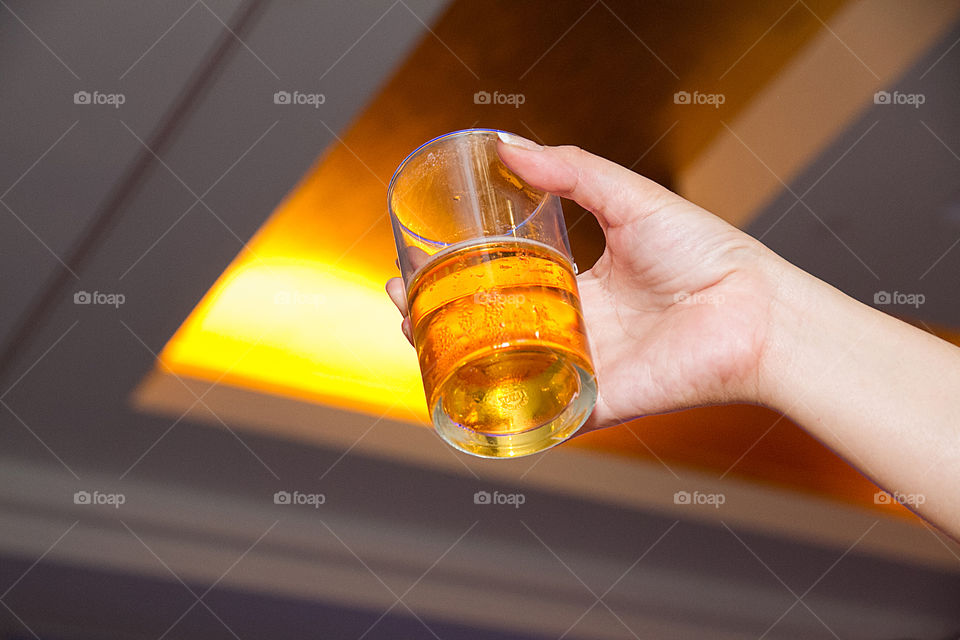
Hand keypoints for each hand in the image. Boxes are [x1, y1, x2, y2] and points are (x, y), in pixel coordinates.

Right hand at [387, 134, 785, 430]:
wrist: (753, 309)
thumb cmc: (706, 255)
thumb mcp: (629, 198)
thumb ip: (571, 172)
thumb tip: (508, 145)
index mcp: (579, 290)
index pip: (505, 285)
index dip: (460, 276)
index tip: (421, 259)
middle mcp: (573, 333)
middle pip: (492, 331)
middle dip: (440, 318)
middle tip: (404, 297)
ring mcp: (578, 372)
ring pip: (501, 374)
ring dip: (450, 361)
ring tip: (412, 330)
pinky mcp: (591, 405)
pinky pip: (535, 416)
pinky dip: (491, 411)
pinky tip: (450, 391)